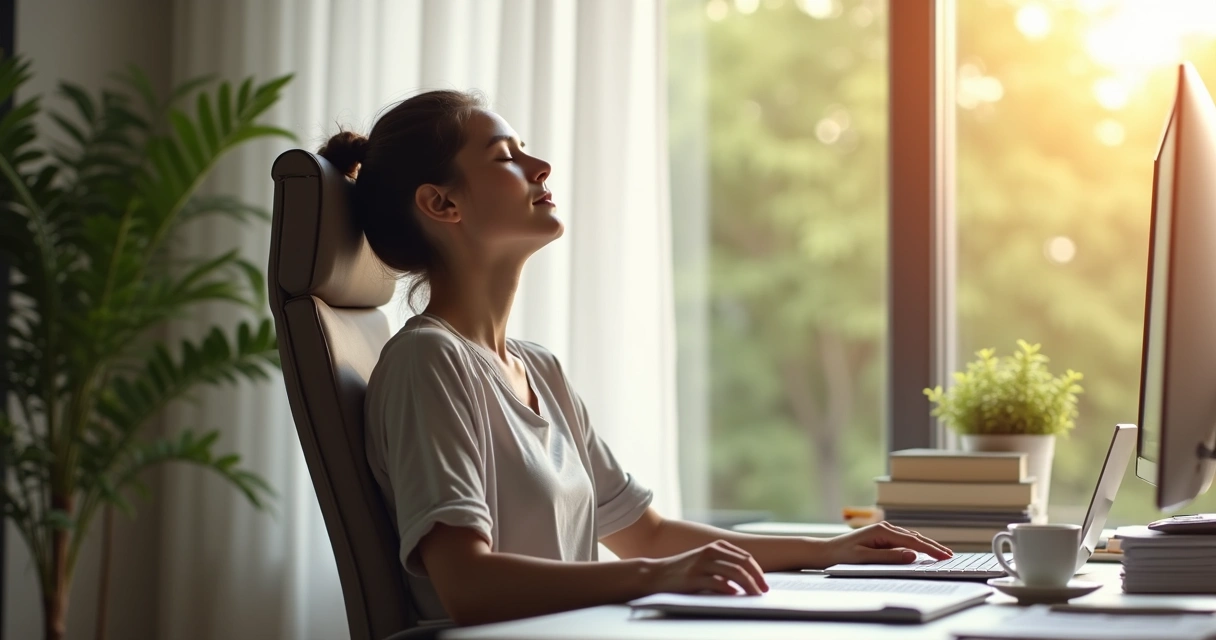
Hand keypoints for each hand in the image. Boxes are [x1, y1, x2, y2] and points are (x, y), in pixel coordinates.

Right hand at [645, 540, 769, 595]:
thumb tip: (748, 581)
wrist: (656, 574)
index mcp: (716, 546)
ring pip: (734, 572)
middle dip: (757, 579)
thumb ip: (723, 566)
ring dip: (748, 585)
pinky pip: (717, 582)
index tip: (765, 585)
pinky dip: (729, 589)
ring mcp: (701, 564)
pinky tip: (736, 595)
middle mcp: (710, 552)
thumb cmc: (683, 571)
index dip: (758, 572)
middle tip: (764, 592)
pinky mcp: (693, 578)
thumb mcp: (705, 562)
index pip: (745, 558)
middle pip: (743, 564)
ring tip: (755, 596)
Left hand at [821, 521, 953, 565]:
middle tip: (950, 556)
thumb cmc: (842, 556)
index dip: (930, 549)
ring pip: (911, 538)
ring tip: (942, 553)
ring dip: (926, 545)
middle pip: (915, 537)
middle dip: (933, 546)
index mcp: (882, 531)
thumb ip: (888, 557)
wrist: (826, 552)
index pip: (912, 541)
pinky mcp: (882, 538)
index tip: (945, 556)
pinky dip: (916, 545)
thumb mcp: (865, 559)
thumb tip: (912, 555)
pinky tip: (923, 550)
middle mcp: (885, 529)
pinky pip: (904, 541)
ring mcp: (884, 532)